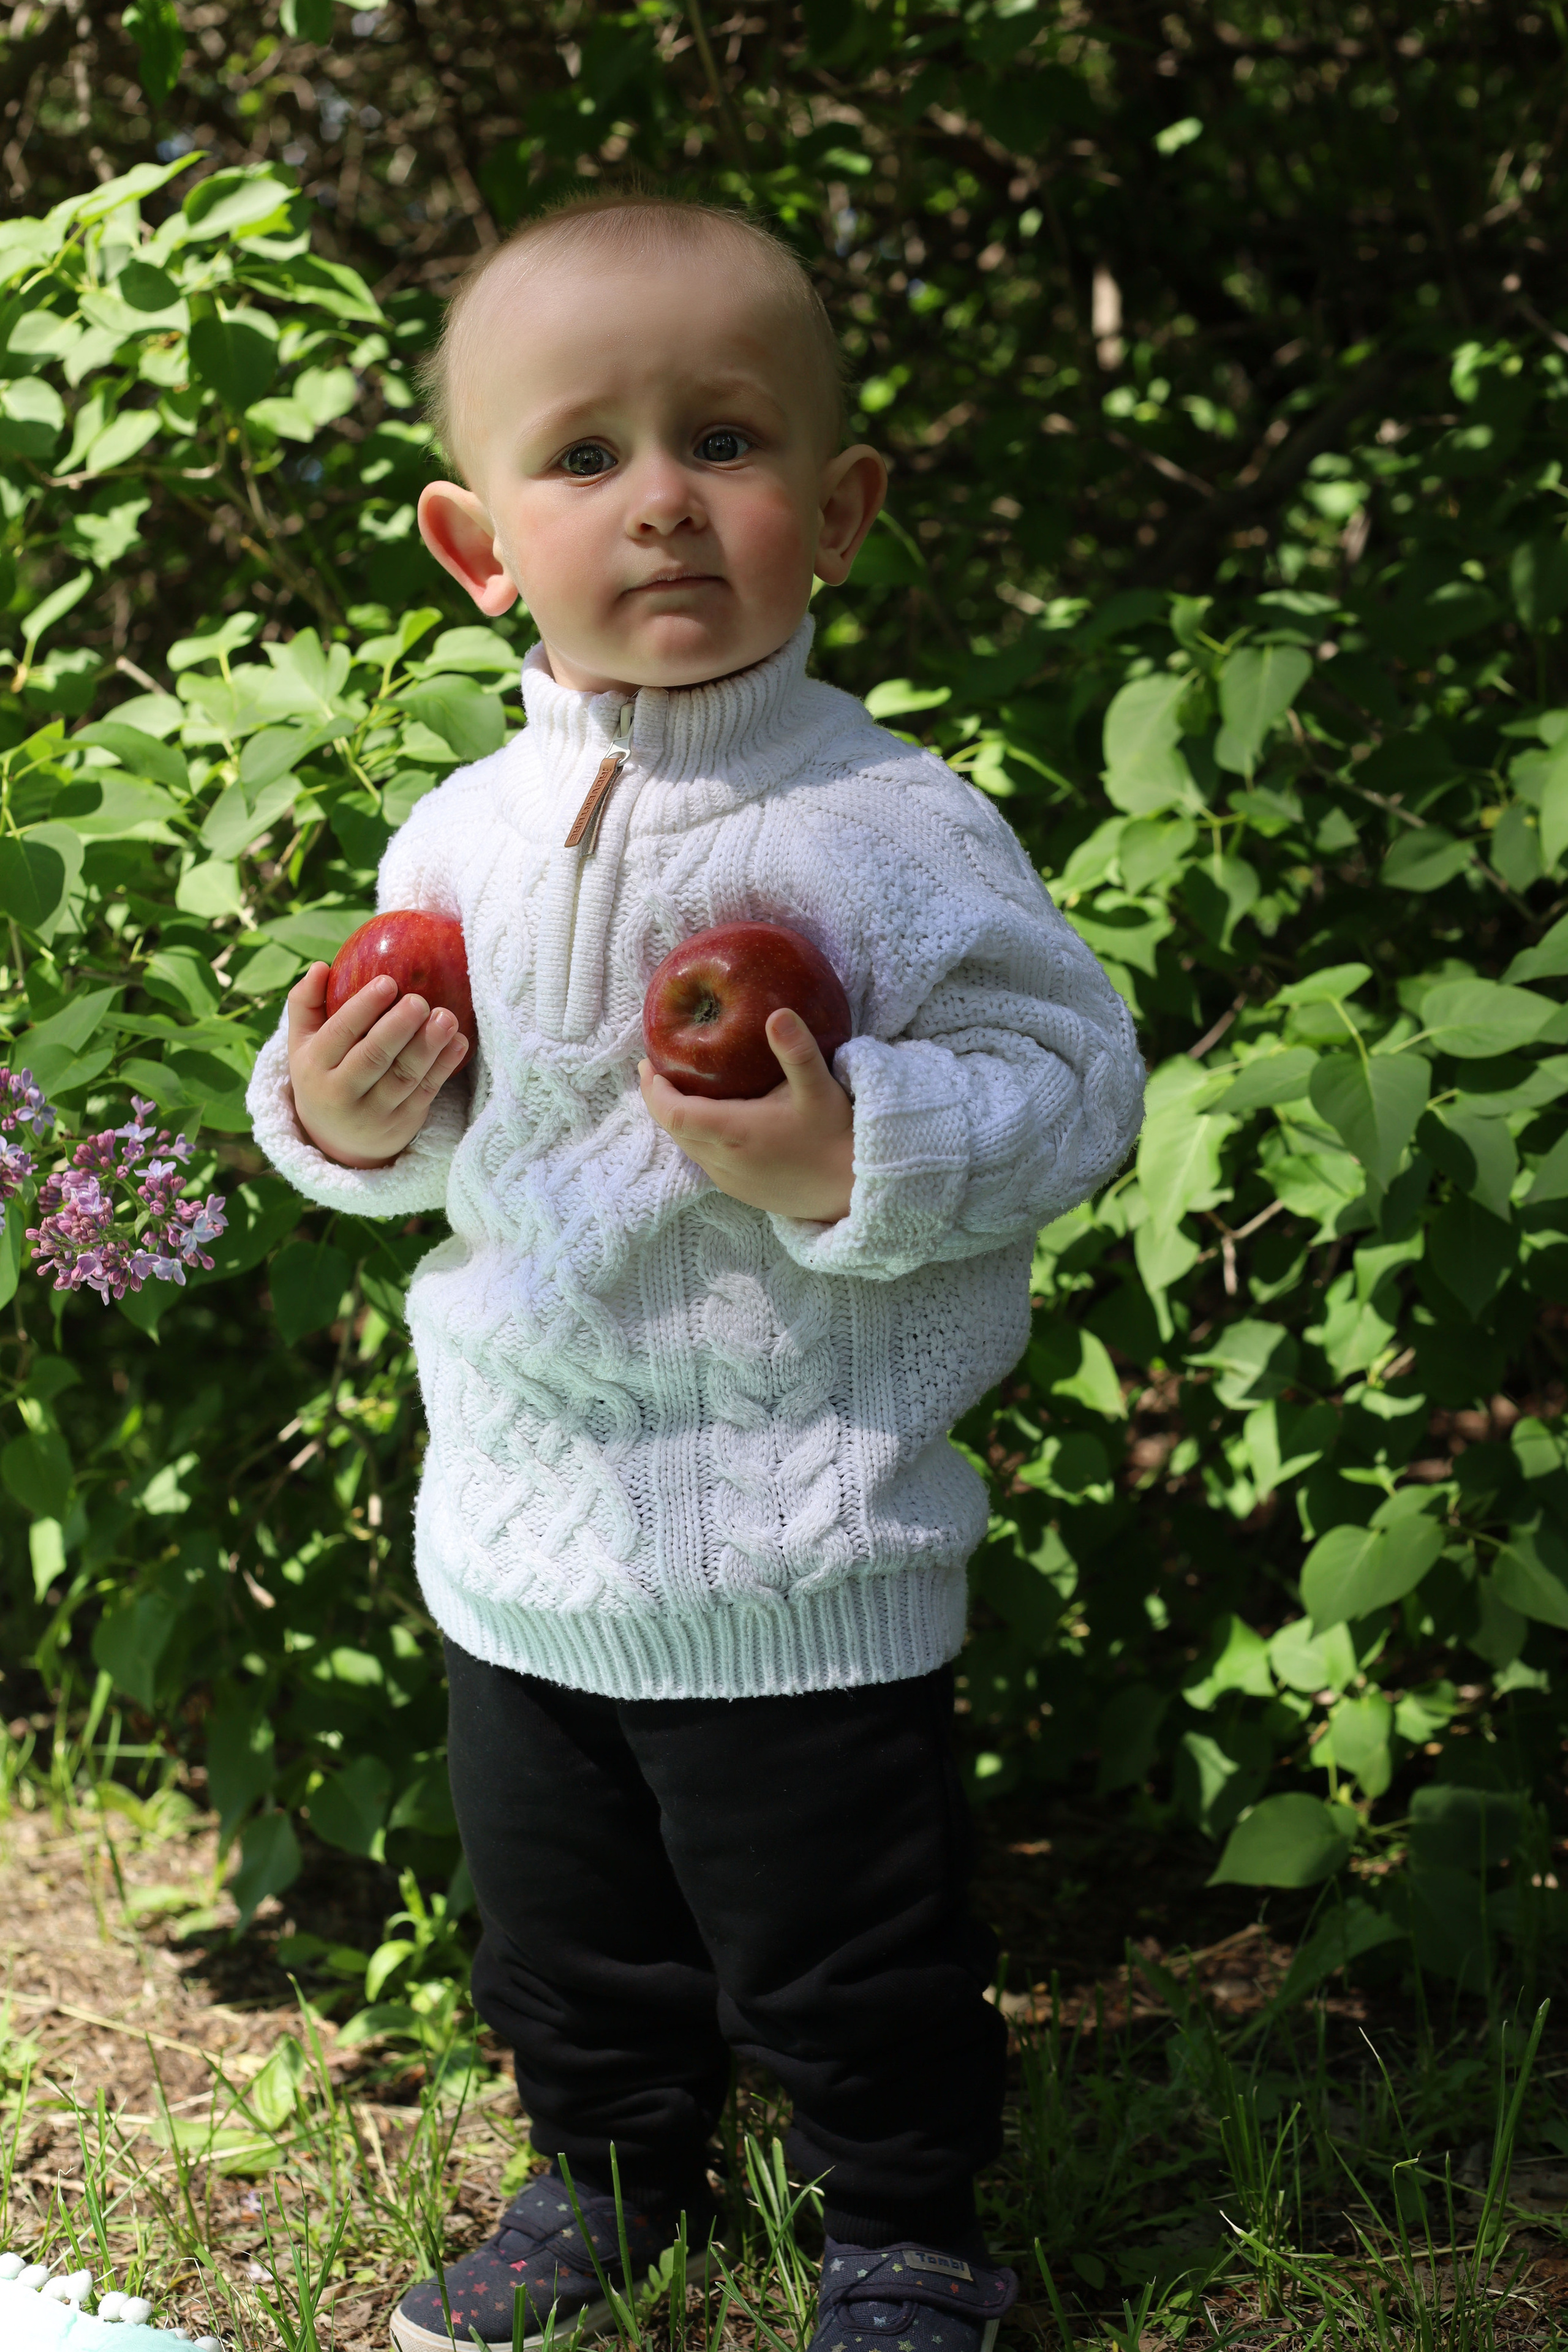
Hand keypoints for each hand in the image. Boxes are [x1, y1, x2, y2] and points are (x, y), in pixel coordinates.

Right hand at [285, 961, 469, 1168]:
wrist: (339, 1140)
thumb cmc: (324, 1073)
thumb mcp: (304, 1044)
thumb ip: (306, 1004)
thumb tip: (319, 966)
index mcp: (314, 1067)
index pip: (339, 1034)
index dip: (363, 1008)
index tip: (388, 982)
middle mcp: (341, 1093)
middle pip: (372, 1058)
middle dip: (397, 1028)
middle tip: (419, 1001)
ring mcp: (374, 1112)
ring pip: (403, 1077)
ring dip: (428, 1047)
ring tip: (446, 1017)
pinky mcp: (403, 1123)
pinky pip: (425, 1092)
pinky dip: (444, 1067)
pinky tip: (459, 1042)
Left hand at [639, 1009, 853, 1221]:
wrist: (856, 1189)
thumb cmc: (837, 1136)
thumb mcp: (820, 1089)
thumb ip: (797, 1051)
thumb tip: (778, 1013)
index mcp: (735, 1132)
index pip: (673, 1113)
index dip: (653, 1091)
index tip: (648, 1065)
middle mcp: (724, 1161)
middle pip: (674, 1130)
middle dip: (659, 1100)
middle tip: (657, 1071)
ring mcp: (731, 1180)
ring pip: (688, 1147)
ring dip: (679, 1120)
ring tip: (680, 1091)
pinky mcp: (741, 1192)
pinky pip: (705, 1162)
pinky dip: (697, 1138)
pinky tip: (711, 1122)